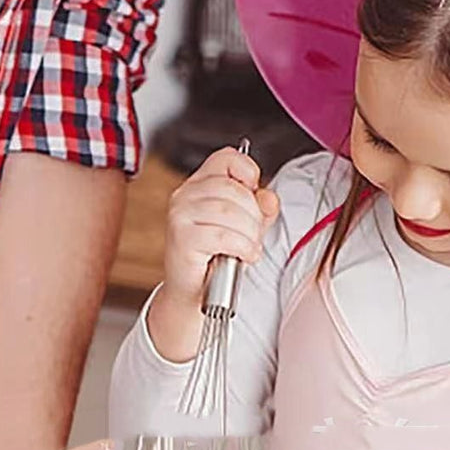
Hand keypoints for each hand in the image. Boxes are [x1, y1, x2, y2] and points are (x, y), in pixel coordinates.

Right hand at [163, 146, 278, 302]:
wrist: (193, 293)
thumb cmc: (216, 257)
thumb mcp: (246, 226)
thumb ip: (261, 208)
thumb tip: (269, 198)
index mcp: (198, 184)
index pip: (227, 157)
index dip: (248, 172)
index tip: (254, 196)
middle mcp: (184, 195)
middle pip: (232, 188)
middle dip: (253, 214)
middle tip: (254, 234)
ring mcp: (180, 215)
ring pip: (229, 212)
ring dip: (249, 233)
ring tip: (249, 247)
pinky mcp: (182, 238)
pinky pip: (222, 236)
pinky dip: (241, 247)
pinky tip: (244, 255)